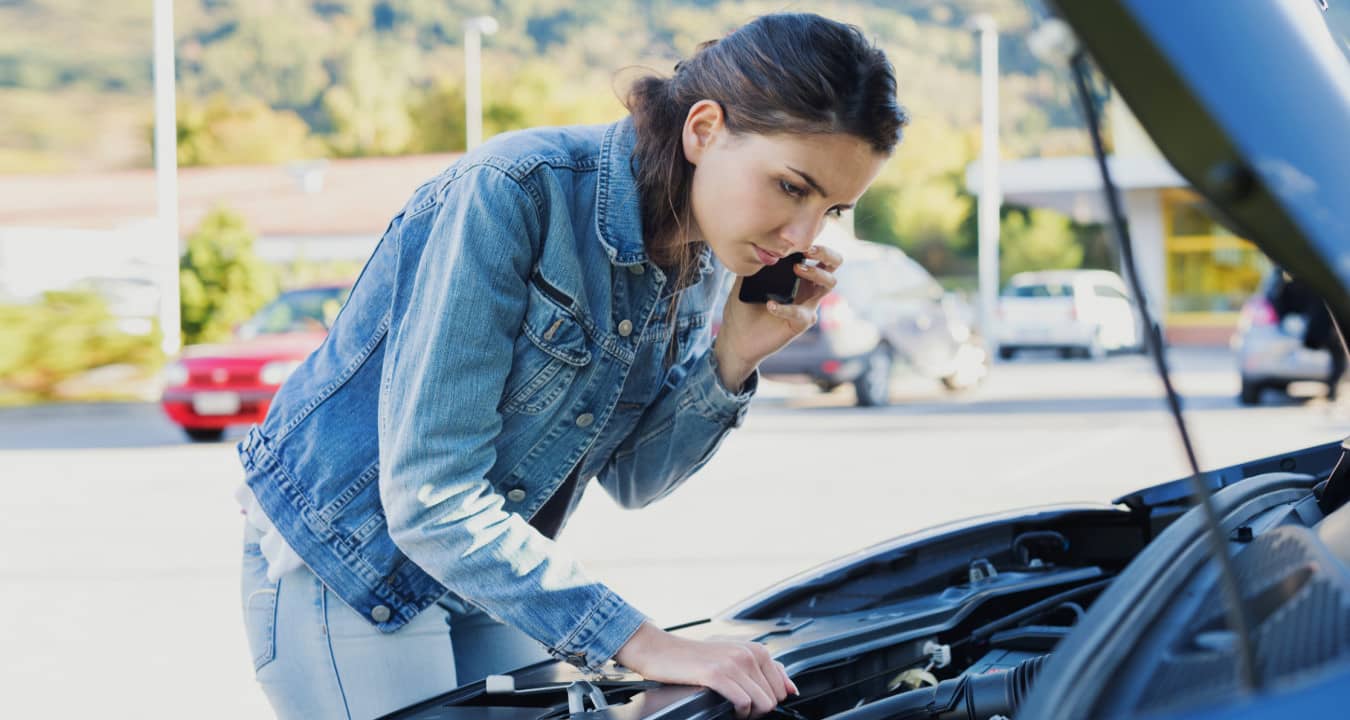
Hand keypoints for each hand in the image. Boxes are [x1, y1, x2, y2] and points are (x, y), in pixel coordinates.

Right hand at [615, 622, 797, 718]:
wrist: (661, 651)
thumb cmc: (696, 657)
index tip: (752, 702)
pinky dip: (739, 713)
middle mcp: (748, 654)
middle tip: (739, 706)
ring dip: (749, 713)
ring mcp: (733, 663)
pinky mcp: (717, 675)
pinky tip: (726, 707)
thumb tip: (791, 689)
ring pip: (763, 704)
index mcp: (756, 649)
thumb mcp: (734, 656)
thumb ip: (766, 670)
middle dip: (759, 709)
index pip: (782, 688)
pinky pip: (744, 703)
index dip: (768, 701)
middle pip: (774, 699)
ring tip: (734, 708)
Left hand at [714, 244, 842, 389]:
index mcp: (797, 273)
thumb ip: (755, 259)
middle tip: (808, 250)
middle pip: (834, 264)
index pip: (818, 252)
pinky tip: (771, 305)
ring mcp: (806, 305)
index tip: (800, 235)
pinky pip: (802, 314)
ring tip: (795, 269)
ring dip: (815, 272)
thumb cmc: (743, 307)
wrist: (736, 338)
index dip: (816, 241)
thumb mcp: (746, 278)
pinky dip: (786, 308)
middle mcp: (807, 287)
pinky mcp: (800, 324)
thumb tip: (757, 238)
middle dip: (826, 253)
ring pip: (829, 284)